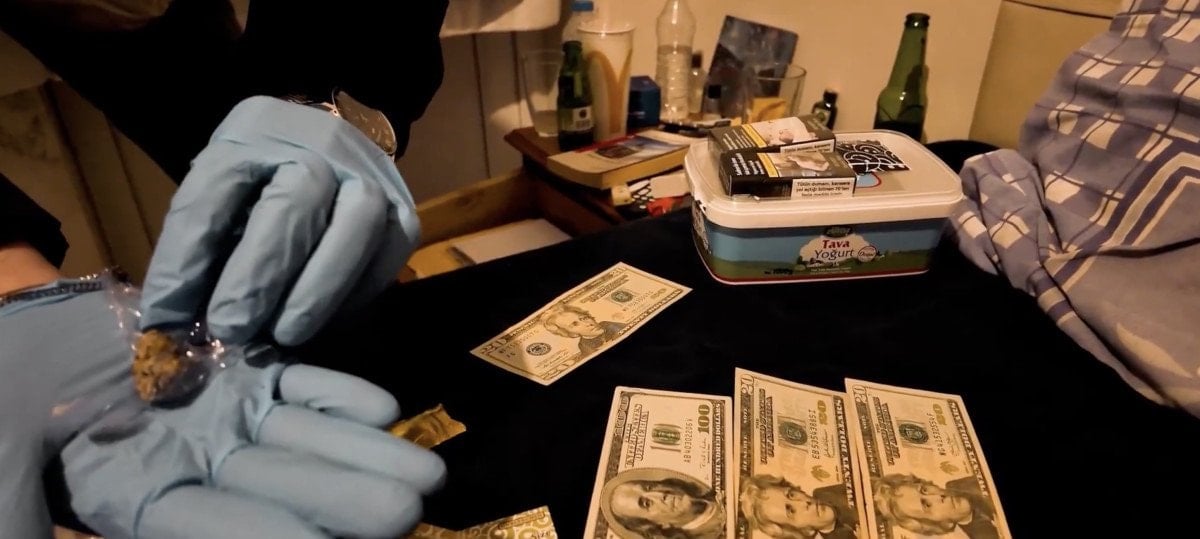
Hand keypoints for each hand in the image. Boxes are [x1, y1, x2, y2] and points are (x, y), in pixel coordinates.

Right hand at [0, 280, 443, 538]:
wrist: (27, 328)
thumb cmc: (7, 390)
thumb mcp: (6, 460)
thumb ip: (25, 511)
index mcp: (134, 499)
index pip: (207, 528)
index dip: (264, 536)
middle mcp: (192, 467)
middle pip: (277, 492)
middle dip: (342, 502)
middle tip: (407, 510)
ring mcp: (222, 418)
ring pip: (302, 441)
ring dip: (363, 455)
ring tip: (425, 472)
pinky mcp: (242, 372)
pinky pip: (297, 386)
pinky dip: (337, 395)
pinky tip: (385, 408)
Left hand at [140, 96, 419, 345]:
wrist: (325, 149)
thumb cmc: (257, 188)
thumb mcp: (217, 202)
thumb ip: (199, 254)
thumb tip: (173, 327)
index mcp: (250, 134)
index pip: (214, 192)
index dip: (186, 258)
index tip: (165, 316)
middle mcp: (316, 143)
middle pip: (295, 200)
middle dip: (261, 274)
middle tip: (233, 329)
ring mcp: (368, 171)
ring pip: (358, 220)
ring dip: (320, 288)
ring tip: (286, 336)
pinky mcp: (402, 206)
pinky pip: (389, 250)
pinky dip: (356, 293)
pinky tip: (326, 322)